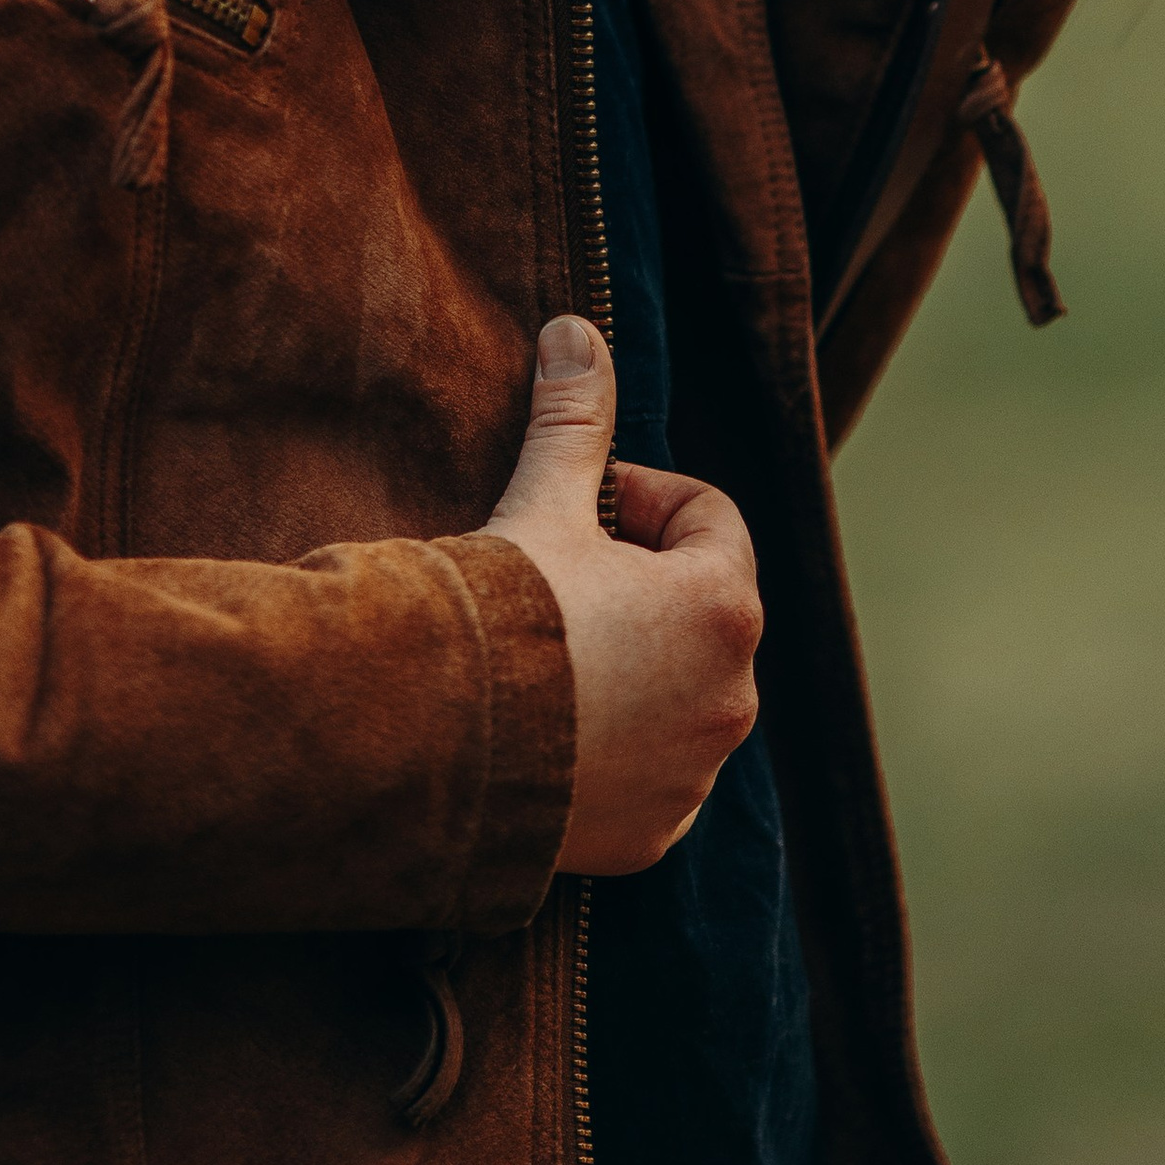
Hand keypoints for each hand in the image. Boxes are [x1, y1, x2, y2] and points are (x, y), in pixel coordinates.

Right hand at [482, 318, 759, 873]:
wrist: (430, 744)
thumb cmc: (498, 614)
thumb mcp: (541, 503)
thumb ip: (575, 420)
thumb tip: (579, 330)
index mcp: (723, 605)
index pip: (709, 517)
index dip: (641, 498)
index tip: (577, 510)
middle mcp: (735, 697)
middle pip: (699, 607)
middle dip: (637, 582)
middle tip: (553, 578)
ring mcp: (696, 775)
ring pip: (679, 692)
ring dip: (632, 665)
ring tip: (545, 655)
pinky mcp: (654, 835)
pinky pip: (654, 774)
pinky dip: (617, 748)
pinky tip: (549, 729)